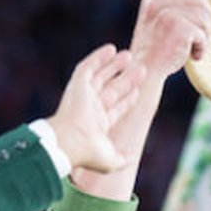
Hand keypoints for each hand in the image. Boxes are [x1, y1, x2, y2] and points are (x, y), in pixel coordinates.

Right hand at [46, 44, 144, 173]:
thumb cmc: (89, 153)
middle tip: (140, 69)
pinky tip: (111, 49)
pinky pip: (88, 66)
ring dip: (114, 66)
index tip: (137, 90)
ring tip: (128, 55)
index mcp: (98, 125)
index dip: (126, 100)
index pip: (115, 108)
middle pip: (111, 90)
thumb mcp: (111, 161)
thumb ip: (121, 159)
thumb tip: (129, 160)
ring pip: (101, 76)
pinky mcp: (77, 84)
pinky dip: (98, 57)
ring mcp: (83, 95)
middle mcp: (91, 108)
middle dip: (126, 80)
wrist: (70, 141)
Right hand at [130, 0, 210, 83]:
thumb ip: (170, 8)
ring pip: (203, 16)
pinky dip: (202, 48)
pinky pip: (203, 35)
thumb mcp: (155, 24)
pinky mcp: (179, 29)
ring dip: (204, 34)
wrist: (144, 72)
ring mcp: (168, 15)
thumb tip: (200, 0)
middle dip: (204, 17)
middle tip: (200, 36)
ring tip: (194, 48)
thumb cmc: (152, 53)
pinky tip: (194, 56)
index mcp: (152, 0)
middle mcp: (158, 4)